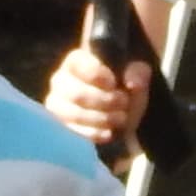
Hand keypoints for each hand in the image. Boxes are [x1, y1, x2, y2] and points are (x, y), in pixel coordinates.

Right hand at [43, 40, 150, 155]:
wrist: (122, 116)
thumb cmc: (124, 89)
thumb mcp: (137, 76)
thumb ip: (138, 72)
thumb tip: (133, 83)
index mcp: (77, 61)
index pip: (79, 64)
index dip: (98, 75)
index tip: (114, 83)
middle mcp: (60, 80)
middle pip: (77, 93)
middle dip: (105, 101)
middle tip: (123, 103)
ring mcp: (57, 104)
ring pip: (74, 114)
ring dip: (101, 118)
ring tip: (120, 118)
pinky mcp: (60, 126)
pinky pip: (73, 131)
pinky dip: (94, 133)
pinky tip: (109, 132)